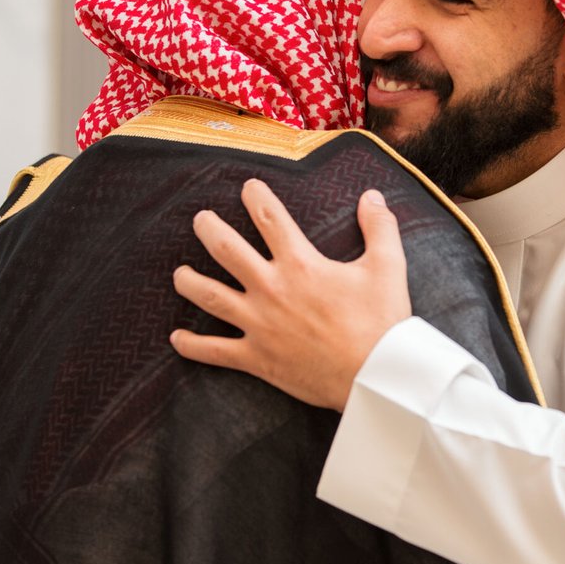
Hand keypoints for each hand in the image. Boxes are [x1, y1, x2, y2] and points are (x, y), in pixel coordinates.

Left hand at [170, 179, 411, 409]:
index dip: (256, 197)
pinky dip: (193, 345)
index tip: (248, 187)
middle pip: (227, 250)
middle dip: (209, 229)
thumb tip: (372, 195)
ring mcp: (259, 324)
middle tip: (200, 220)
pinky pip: (215, 351)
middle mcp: (272, 289)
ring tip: (180, 274)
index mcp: (300, 264)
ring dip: (189, 282)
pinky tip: (177, 338)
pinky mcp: (257, 358)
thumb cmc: (382, 321)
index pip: (270, 218)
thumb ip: (379, 227)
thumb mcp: (387, 266)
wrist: (375, 375)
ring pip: (210, 297)